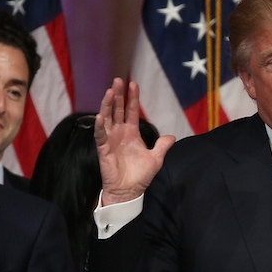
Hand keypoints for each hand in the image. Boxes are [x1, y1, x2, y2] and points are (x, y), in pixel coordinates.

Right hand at [95, 78, 175, 204]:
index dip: (132, 98)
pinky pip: (100, 136)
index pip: (131, 111)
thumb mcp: (156, 159)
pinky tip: (101, 116)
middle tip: (118, 80)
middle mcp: (119, 133)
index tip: (133, 83)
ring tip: (110, 92)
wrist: (129, 191)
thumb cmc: (140, 176)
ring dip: (108, 105)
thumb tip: (172, 136)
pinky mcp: (103, 149)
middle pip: (117, 110)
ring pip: (107, 118)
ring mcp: (110, 140)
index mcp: (131, 133)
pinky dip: (100, 126)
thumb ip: (162, 146)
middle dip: (118, 95)